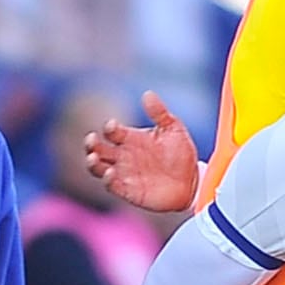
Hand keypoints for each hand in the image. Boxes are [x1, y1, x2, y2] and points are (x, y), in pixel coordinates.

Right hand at [83, 90, 199, 213]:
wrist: (192, 181)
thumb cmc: (181, 154)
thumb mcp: (173, 130)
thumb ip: (160, 113)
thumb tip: (147, 94)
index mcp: (130, 138)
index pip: (111, 131)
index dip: (109, 128)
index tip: (113, 126)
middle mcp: (123, 155)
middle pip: (98, 148)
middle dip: (91, 143)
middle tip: (91, 139)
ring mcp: (124, 173)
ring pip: (98, 167)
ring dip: (92, 162)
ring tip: (93, 157)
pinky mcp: (129, 191)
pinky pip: (112, 186)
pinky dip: (108, 180)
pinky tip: (110, 173)